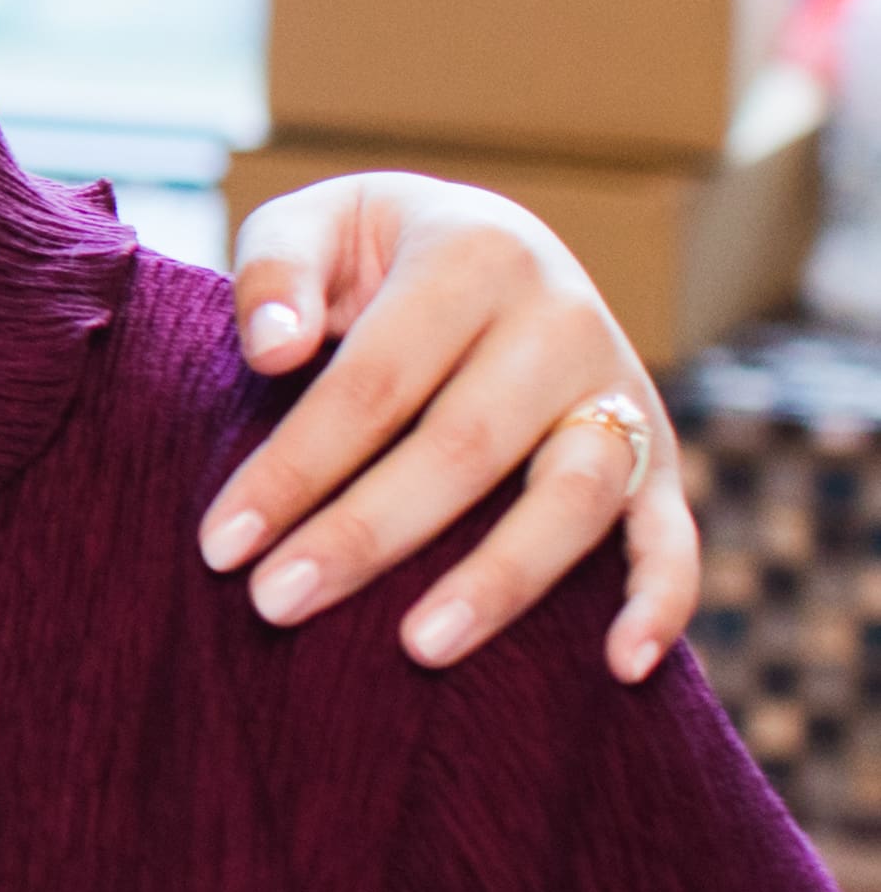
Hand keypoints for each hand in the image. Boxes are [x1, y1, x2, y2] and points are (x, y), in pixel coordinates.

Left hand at [203, 170, 699, 681]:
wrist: (490, 247)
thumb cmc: (375, 254)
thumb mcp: (316, 224)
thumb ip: (277, 271)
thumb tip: (275, 350)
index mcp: (476, 255)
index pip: (373, 382)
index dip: (295, 467)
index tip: (220, 545)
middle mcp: (564, 319)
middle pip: (462, 447)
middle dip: (363, 535)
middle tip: (274, 604)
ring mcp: (620, 391)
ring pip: (573, 497)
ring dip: (498, 581)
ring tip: (418, 650)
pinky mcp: (658, 455)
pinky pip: (671, 535)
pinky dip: (660, 601)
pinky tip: (619, 667)